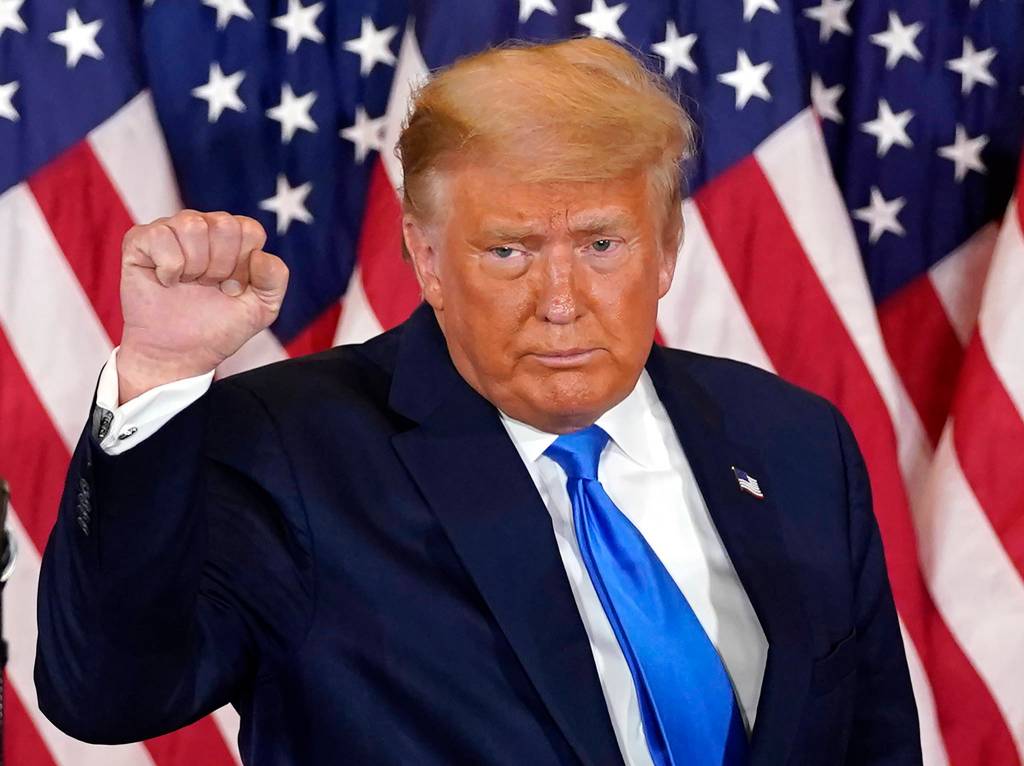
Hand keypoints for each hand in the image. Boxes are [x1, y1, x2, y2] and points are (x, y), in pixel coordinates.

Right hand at [117, 210, 288, 402]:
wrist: (179, 353)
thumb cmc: (218, 327)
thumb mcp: (262, 308)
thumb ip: (275, 278)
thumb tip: (260, 254)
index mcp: (234, 237)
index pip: (250, 230)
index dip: (244, 265)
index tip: (232, 288)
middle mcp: (203, 227)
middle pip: (224, 224)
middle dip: (221, 265)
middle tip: (208, 286)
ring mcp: (170, 230)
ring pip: (192, 224)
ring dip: (194, 265)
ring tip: (188, 284)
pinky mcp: (140, 240)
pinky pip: (160, 235)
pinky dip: (168, 267)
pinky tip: (166, 282)